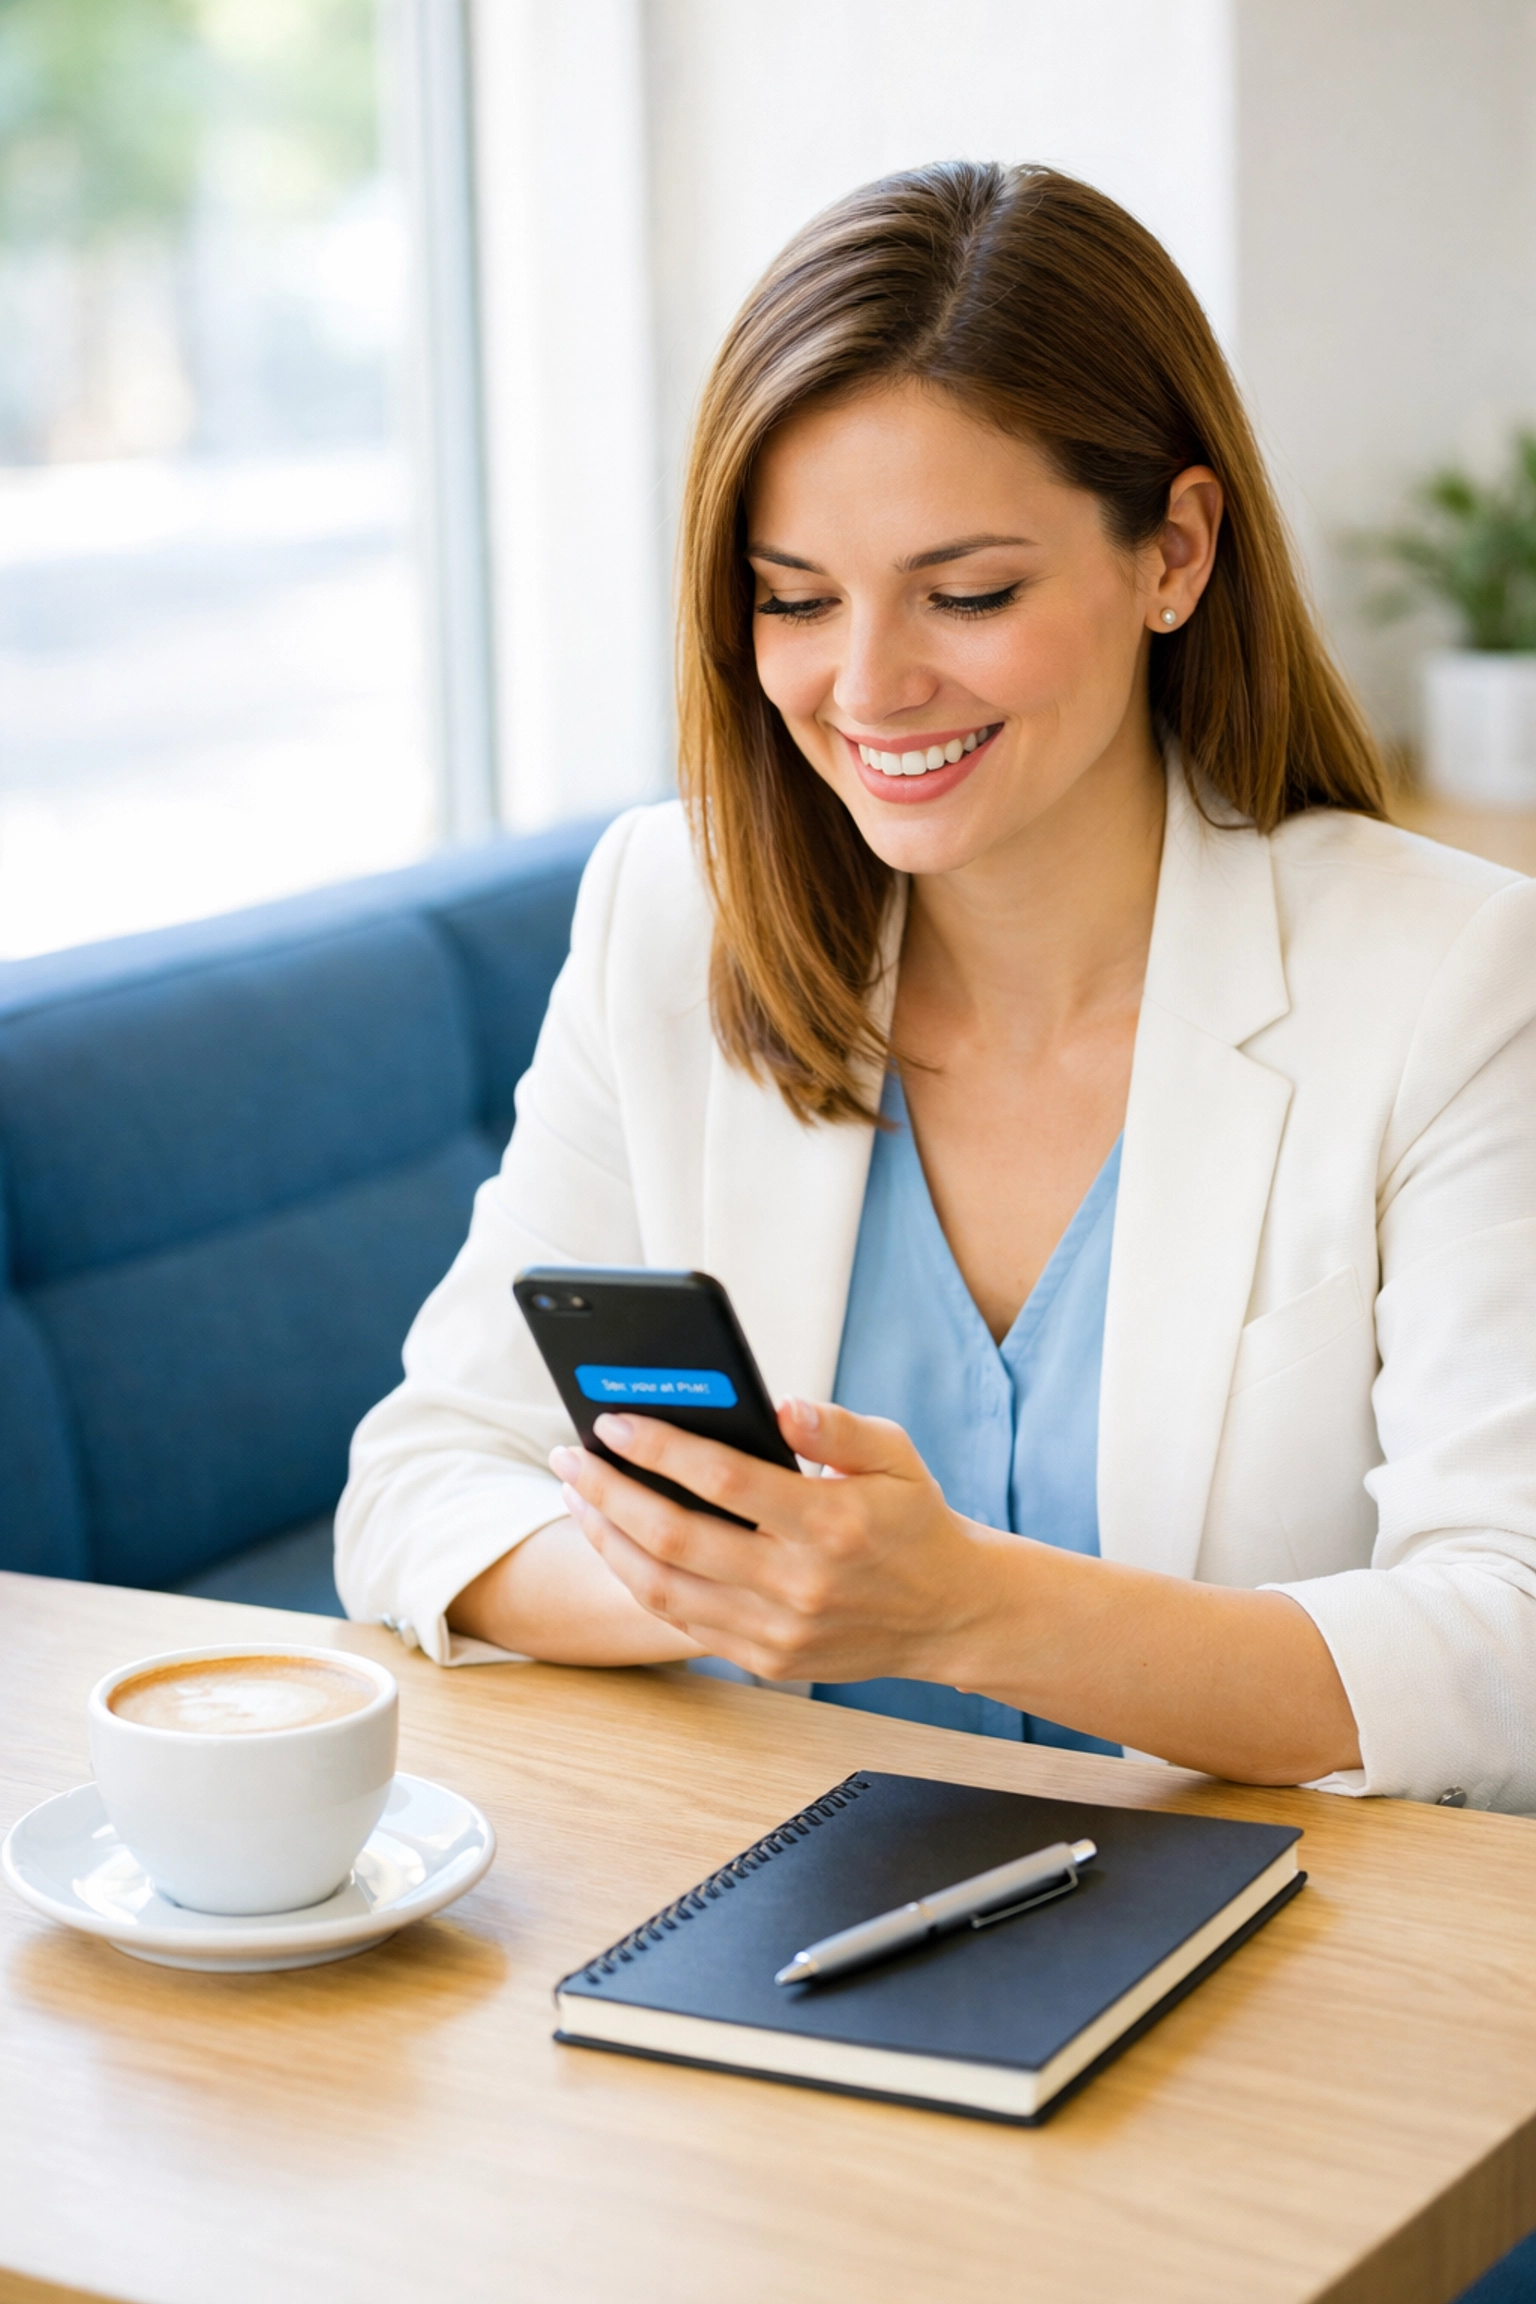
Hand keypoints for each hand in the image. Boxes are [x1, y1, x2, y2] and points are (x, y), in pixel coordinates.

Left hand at [548, 1400, 997, 1685]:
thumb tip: (780, 1406)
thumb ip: (837, 1426)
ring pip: (663, 1589)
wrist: (950, 1613)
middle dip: (607, 1492)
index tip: (612, 1421)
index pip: (723, 1480)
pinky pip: (682, 1622)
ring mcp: (779, 1631)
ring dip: (607, 1540)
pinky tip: (616, 1543)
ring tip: (577, 1498)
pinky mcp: (767, 1660)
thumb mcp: (895, 1454)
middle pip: (675, 1537)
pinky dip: (638, 1581)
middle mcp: (799, 1583)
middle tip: (568, 1457)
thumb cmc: (913, 1520)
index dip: (659, 1448)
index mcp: (830, 1523)